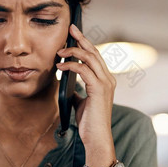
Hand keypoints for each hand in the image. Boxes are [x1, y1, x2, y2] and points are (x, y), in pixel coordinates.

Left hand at [56, 24, 115, 146]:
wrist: (96, 138)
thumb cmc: (89, 122)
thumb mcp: (81, 102)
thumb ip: (77, 91)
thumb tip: (66, 83)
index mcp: (105, 80)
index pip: (95, 56)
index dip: (85, 43)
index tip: (74, 34)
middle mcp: (108, 78)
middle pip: (94, 51)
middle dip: (81, 38)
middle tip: (70, 28)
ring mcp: (105, 83)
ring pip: (89, 57)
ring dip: (72, 51)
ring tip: (59, 51)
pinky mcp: (99, 89)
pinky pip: (83, 69)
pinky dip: (70, 65)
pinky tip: (60, 67)